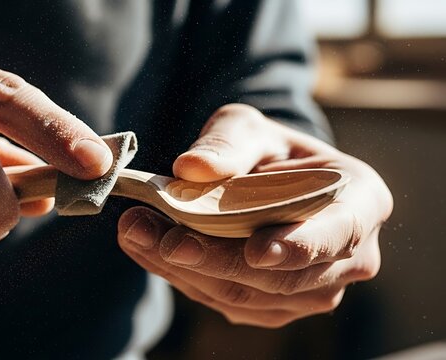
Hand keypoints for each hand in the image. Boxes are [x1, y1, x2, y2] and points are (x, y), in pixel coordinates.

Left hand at [118, 104, 392, 327]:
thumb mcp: (247, 128)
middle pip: (280, 277)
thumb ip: (226, 142)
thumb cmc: (265, 150)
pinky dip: (181, 276)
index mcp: (360, 202)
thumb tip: (192, 168)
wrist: (264, 181)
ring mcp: (311, 291)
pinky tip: (148, 248)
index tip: (257, 252)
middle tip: (153, 232)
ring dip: (183, 268)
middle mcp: (347, 257)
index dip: (298, 245)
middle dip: (211, 257)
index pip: (338, 232)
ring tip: (136, 231)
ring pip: (244, 295)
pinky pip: (225, 301)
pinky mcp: (273, 307)